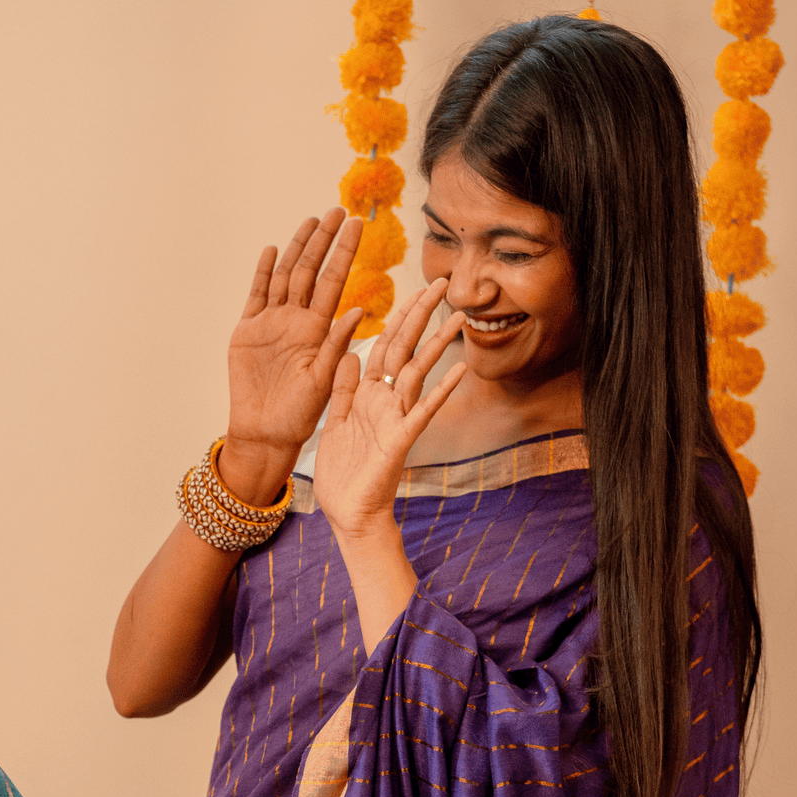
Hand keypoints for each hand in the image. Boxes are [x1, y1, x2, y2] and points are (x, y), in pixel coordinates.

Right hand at [219, 209, 366, 502]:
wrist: (264, 434)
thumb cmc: (299, 416)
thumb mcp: (324, 381)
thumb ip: (337, 345)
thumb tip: (359, 310)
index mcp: (319, 330)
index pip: (335, 282)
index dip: (345, 253)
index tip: (358, 224)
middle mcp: (297, 321)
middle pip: (311, 271)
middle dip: (323, 241)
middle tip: (336, 211)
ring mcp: (271, 323)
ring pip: (285, 276)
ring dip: (297, 249)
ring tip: (309, 222)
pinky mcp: (247, 332)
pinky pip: (256, 295)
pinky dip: (262, 273)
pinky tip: (272, 251)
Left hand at [312, 280, 467, 545]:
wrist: (349, 514)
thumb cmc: (344, 475)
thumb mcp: (337, 422)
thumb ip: (344, 388)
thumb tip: (351, 353)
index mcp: (368, 395)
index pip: (385, 346)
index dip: (399, 316)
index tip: (415, 289)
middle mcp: (386, 402)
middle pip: (406, 349)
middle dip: (422, 315)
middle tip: (444, 282)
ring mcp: (396, 420)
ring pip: (418, 373)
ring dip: (438, 344)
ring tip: (459, 316)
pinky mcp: (400, 441)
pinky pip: (422, 412)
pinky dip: (439, 392)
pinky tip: (458, 371)